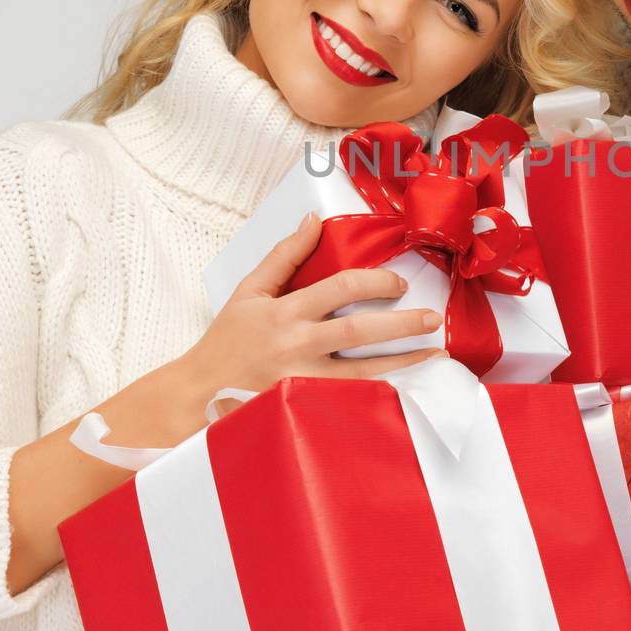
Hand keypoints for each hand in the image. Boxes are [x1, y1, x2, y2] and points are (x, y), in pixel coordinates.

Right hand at [183, 211, 442, 394]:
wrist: (197, 393)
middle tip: (430, 318)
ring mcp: (301, 382)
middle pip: (358, 330)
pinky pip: (349, 402)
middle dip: (400, 323)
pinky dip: (379, 395)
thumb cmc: (226, 341)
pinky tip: (405, 390)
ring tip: (433, 355)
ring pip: (362, 372)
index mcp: (285, 312)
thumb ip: (285, 256)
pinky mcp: (303, 408)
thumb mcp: (249, 291)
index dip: (376, 282)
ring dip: (402, 363)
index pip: (340, 288)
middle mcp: (296, 346)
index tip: (398, 284)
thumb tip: (314, 221)